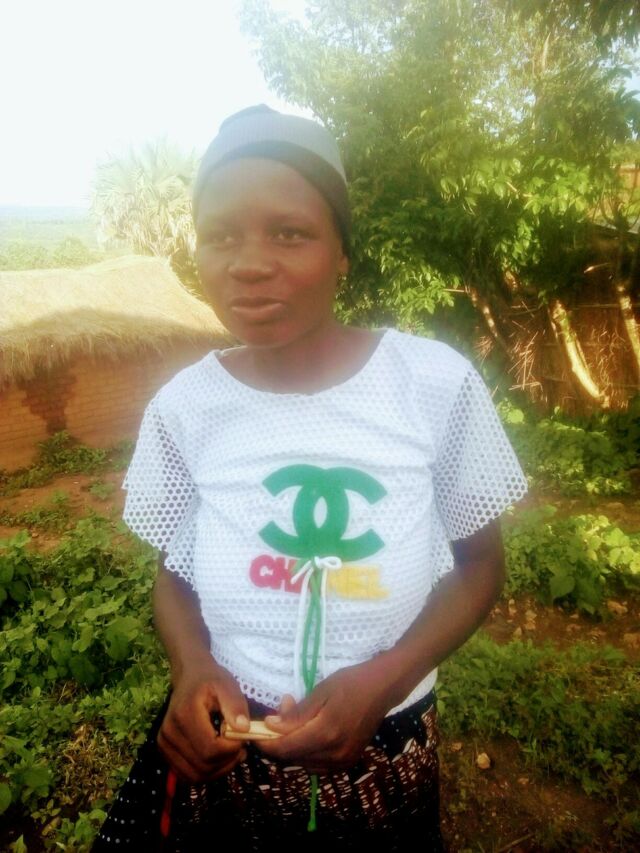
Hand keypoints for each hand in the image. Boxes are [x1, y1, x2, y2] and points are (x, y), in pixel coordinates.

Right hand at [157, 657, 249, 782]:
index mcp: (185, 714)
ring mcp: (164, 743)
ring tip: (231, 754)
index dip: (230, 750)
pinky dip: (205, 773)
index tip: (243, 738)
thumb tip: (243, 729)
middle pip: (202, 766)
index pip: (210, 749)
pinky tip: (218, 759)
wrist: (190, 676)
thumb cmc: (211, 680)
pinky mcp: (164, 750)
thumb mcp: (227, 686)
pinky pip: (186, 774)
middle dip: (227, 762)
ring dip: (217, 771)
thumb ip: (235, 705)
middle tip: (241, 748)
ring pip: (194, 775)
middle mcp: (169, 732)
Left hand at [256, 660, 390, 772]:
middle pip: (294, 757)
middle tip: (280, 713)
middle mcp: (334, 753)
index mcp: (326, 734)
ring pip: (305, 762)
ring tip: (296, 720)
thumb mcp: (320, 692)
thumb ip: (297, 714)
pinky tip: (309, 733)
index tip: (254, 732)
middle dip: (279, 740)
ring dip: (293, 746)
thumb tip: (270, 726)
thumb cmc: (350, 683)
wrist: (382, 688)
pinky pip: (319, 765)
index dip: (267, 743)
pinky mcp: (349, 761)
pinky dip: (307, 753)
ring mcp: (343, 760)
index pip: (286, 748)